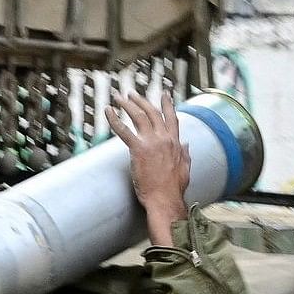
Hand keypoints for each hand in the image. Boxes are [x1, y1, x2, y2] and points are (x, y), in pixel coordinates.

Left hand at [110, 92, 191, 247]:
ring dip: (128, 104)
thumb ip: (185, 155)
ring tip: (119, 98)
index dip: (167, 104)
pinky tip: (107, 111)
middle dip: (141, 101)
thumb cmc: (173, 189)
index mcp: (175, 143)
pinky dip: (114, 119)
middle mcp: (164, 139)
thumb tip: (186, 145)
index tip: (164, 93)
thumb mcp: (185, 169)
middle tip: (132, 94)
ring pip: (139, 116)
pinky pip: (124, 130)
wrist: (165, 199)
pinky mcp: (138, 150)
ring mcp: (151, 143)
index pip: (172, 118)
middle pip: (152, 112)